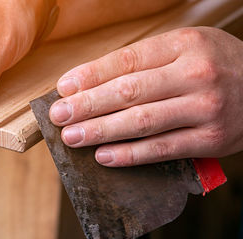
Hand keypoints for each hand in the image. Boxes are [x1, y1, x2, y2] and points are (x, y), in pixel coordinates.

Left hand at [49, 27, 242, 166]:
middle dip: (88, 105)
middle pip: (129, 92)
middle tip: (59, 116)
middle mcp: (195, 75)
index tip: (64, 88)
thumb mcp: (185, 49)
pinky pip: (162, 149)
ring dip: (101, 132)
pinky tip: (103, 156)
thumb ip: (144, 63)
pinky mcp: (211, 140)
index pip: (126, 61)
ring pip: (141, 122)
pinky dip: (130, 155)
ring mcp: (205, 109)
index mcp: (184, 45)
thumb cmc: (216, 65)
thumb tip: (92, 83)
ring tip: (73, 137)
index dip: (90, 76)